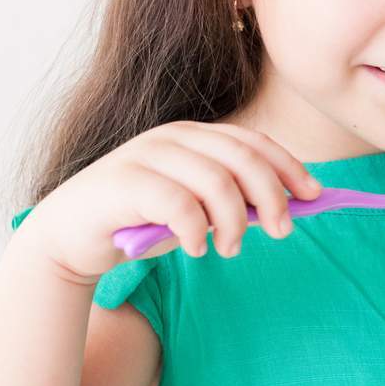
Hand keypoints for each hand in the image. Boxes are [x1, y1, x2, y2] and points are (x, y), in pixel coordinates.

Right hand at [13, 121, 321, 282]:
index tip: (314, 196)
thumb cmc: (141, 223)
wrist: (70, 237)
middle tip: (280, 232)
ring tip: (230, 249)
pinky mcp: (124, 182)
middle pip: (242, 158)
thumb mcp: (196, 208)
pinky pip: (178, 204)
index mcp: (194, 136)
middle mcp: (173, 137)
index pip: (253, 142)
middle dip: (271, 196)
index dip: (288, 167)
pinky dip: (196, 231)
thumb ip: (233, 201)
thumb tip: (289, 206)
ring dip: (233, 221)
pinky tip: (196, 249)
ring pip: (215, 181)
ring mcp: (146, 155)